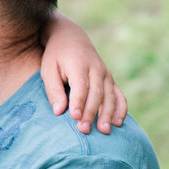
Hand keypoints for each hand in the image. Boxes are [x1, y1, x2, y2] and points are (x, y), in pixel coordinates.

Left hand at [40, 16, 127, 135]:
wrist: (71, 37)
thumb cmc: (56, 56)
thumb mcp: (48, 69)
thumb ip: (53, 90)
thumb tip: (59, 111)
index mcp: (79, 65)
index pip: (80, 86)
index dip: (78, 102)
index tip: (74, 117)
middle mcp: (96, 69)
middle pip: (96, 93)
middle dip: (91, 113)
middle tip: (85, 130)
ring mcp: (106, 74)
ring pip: (110, 96)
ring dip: (108, 114)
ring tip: (104, 131)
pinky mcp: (110, 80)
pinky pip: (119, 95)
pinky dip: (121, 108)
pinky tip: (118, 123)